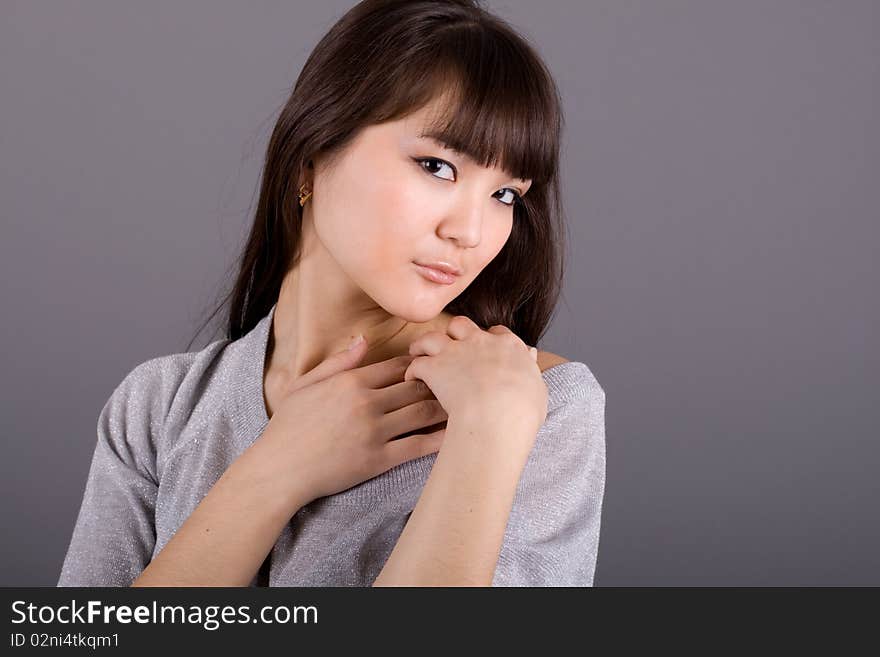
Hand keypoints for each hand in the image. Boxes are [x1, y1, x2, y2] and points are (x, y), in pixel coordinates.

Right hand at [256, 337, 447, 507]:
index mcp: (350, 381)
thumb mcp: (305, 384)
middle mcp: (366, 403)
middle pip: (416, 386)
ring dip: (445, 406)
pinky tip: (456, 433)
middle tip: (457, 382)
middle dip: (439, 382)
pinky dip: (440, 438)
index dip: (420, 364)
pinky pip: (417, 445)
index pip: (398, 366)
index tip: (434, 366)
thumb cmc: (288, 427)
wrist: (279, 469)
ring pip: (422, 412)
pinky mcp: (379, 459)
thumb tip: (363, 339)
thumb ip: (338, 361)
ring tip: (464, 402)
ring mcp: (374, 431)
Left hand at [404, 316, 548, 437]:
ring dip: (424, 345)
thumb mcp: (538, 389)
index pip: (497, 332)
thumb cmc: (522, 411)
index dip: (489, 340)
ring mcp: (455, 352)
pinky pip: (417, 363)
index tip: (484, 351)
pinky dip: (412, 370)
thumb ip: (531, 369)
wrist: (498, 417)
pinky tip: (412, 378)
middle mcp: (480, 342)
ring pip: (432, 337)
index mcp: (508, 346)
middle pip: (461, 325)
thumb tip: (530, 355)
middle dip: (454, 334)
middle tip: (449, 348)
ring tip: (419, 353)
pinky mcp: (434, 368)